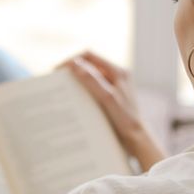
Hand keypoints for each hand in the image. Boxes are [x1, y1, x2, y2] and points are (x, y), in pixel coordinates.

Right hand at [60, 50, 166, 169]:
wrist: (136, 137)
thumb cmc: (125, 119)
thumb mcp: (107, 98)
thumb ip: (92, 80)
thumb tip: (75, 65)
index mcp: (118, 71)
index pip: (90, 56)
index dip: (72, 59)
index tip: (58, 69)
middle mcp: (116, 74)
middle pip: (89, 64)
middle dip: (72, 68)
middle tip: (57, 78)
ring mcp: (114, 84)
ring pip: (90, 75)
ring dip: (76, 79)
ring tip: (62, 87)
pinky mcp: (110, 94)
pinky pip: (93, 86)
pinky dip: (82, 89)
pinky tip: (73, 97)